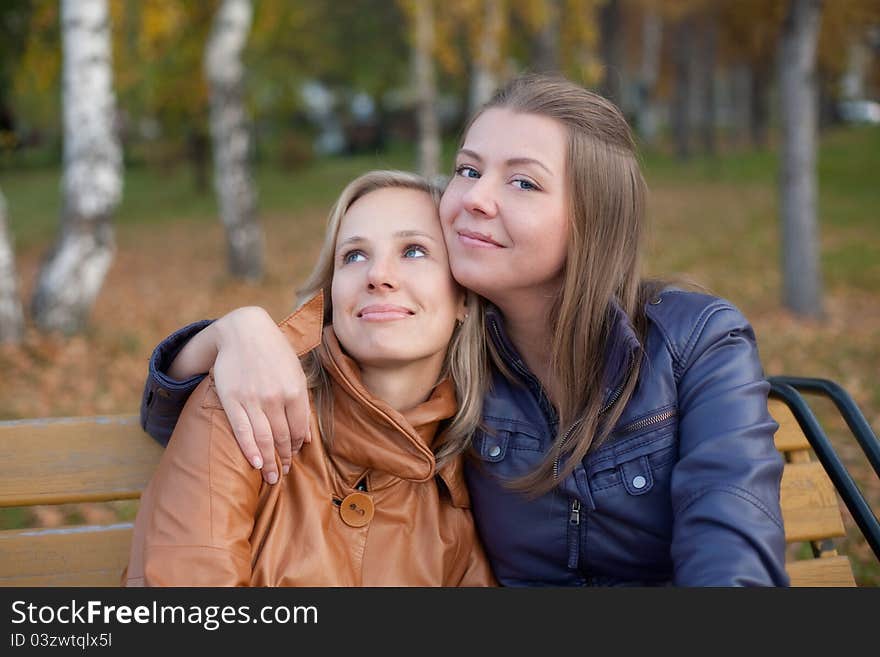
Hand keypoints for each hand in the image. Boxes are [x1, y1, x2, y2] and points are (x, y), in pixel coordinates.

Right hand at [211, 306, 311, 483]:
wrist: (244, 331)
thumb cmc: (274, 352)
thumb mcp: (296, 373)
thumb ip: (302, 405)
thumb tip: (306, 439)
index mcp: (295, 390)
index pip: (299, 429)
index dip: (296, 447)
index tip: (293, 457)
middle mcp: (275, 397)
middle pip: (282, 438)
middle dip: (284, 459)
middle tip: (283, 474)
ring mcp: (253, 399)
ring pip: (263, 439)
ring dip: (269, 462)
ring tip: (272, 477)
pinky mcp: (232, 400)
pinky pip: (241, 431)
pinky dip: (250, 450)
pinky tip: (255, 464)